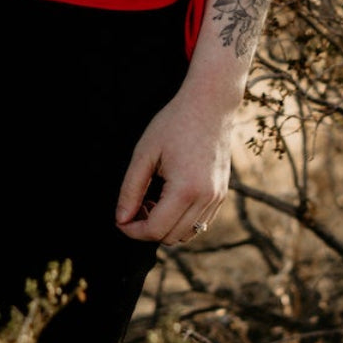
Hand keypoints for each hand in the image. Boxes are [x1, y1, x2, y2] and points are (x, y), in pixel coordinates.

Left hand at [114, 84, 233, 246]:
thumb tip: (121, 218)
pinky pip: (201, 223)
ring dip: (166, 226)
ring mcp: (217, 198)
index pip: (155, 229)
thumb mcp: (144, 153)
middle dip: (148, 229)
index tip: (120, 220)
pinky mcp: (222, 195)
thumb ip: (131, 189)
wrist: (209, 105)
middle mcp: (206, 199)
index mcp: (185, 190)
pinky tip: (169, 198)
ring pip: (187, 234)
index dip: (133, 230)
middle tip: (135, 206)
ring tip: (152, 200)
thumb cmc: (174, 124)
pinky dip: (182, 220)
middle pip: (171, 237)